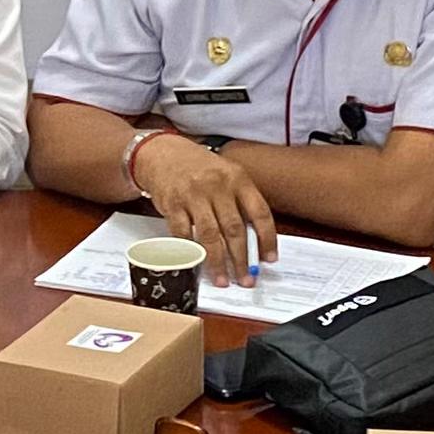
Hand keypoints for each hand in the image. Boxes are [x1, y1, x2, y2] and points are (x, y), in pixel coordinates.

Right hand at [134, 134, 277, 286]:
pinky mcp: (172, 204)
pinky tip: (197, 264)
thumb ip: (241, 202)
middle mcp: (217, 186)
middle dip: (242, 258)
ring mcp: (193, 195)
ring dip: (218, 262)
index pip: (259, 212)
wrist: (163, 153)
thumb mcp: (227, 175)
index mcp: (237, 179)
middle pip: (234, 229)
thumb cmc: (200, 169)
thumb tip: (256, 240)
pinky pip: (184, 234)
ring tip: (223, 280)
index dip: (267, 239)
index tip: (269, 259)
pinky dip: (191, 251)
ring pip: (210, 235)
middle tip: (246, 279)